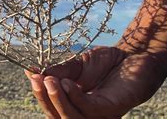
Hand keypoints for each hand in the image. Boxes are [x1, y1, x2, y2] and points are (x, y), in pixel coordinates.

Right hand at [25, 46, 166, 118]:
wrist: (135, 53)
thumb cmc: (108, 61)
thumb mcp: (77, 66)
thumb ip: (58, 72)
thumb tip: (33, 72)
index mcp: (77, 106)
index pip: (54, 108)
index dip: (40, 95)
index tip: (31, 76)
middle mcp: (88, 114)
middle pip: (59, 118)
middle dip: (45, 100)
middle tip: (38, 79)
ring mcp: (101, 114)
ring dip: (58, 100)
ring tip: (50, 80)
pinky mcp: (113, 108)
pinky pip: (90, 109)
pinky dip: (76, 97)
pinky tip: (69, 83)